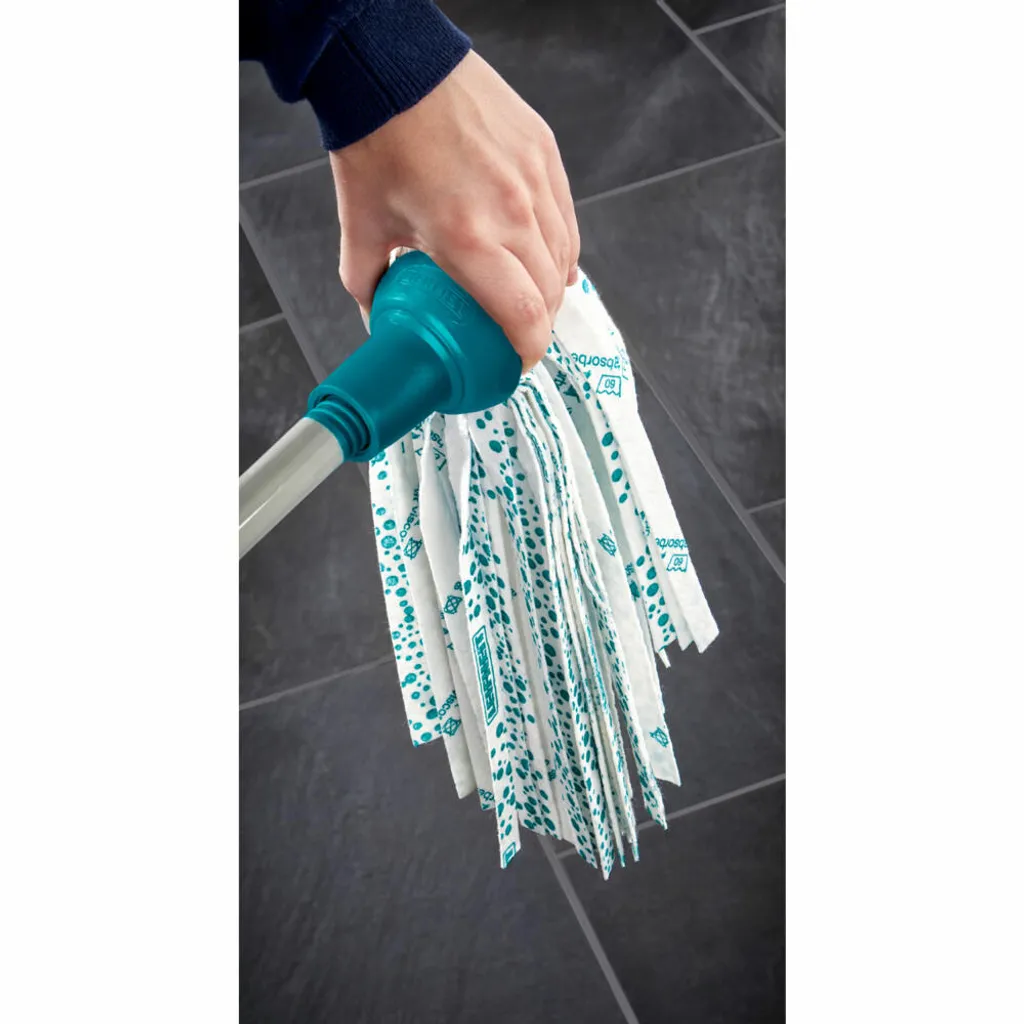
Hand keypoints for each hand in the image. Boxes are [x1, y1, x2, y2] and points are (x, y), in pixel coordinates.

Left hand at [328, 50, 579, 369]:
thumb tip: (380, 323)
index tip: (516, 365)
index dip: (528, 353)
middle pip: (551, 292)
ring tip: (531, 299)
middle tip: (517, 335)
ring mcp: (534, 179)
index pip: (524, 316)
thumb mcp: (362, 227)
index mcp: (467, 238)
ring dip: (553, 287)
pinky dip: (559, 246)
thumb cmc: (376, 142)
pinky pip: (565, 217)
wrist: (393, 66)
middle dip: (539, 325)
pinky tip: (545, 257)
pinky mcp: (544, 152)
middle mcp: (512, 211)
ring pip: (565, 255)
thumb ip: (370, 286)